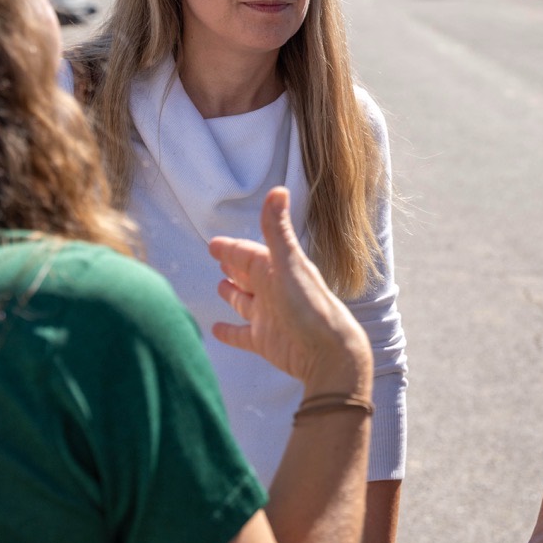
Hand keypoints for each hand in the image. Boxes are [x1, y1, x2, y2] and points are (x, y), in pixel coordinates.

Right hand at [208, 186, 370, 394]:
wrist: (328, 352)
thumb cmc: (310, 306)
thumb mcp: (289, 264)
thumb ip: (278, 230)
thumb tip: (278, 190)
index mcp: (277, 270)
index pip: (249, 255)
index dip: (232, 249)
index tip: (214, 244)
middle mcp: (273, 291)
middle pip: (248, 275)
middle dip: (234, 266)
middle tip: (218, 258)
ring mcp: (268, 317)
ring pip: (245, 301)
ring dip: (233, 294)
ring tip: (221, 285)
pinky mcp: (264, 341)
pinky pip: (241, 335)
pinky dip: (229, 332)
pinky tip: (216, 329)